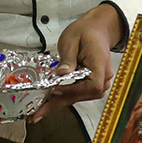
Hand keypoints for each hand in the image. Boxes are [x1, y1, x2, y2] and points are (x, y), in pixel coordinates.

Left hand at [32, 3, 120, 120]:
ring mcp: (99, 81)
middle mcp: (103, 76)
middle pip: (83, 95)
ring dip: (59, 103)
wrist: (96, 29)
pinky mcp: (91, 83)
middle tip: (38, 112)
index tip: (55, 90)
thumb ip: (67, 58)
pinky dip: (63, 97)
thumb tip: (61, 73)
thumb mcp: (72, 40)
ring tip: (40, 110)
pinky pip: (78, 93)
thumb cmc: (85, 32)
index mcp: (100, 64)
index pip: (92, 85)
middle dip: (59, 103)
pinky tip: (50, 102)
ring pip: (79, 97)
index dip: (73, 91)